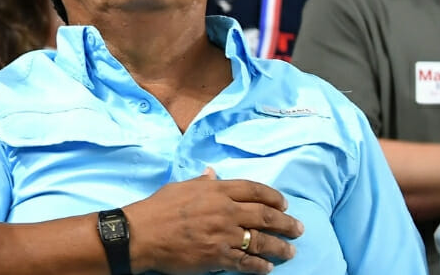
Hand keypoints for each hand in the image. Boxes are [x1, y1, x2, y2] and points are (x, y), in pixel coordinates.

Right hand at [124, 168, 302, 274]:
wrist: (141, 234)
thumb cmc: (157, 208)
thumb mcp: (179, 187)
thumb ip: (201, 182)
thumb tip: (213, 174)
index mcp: (216, 191)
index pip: (253, 189)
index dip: (272, 196)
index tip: (284, 203)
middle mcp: (225, 211)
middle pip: (265, 215)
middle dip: (286, 223)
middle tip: (298, 228)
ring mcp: (224, 235)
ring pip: (261, 241)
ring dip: (280, 247)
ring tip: (290, 251)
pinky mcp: (218, 256)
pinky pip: (246, 262)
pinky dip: (260, 266)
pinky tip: (267, 268)